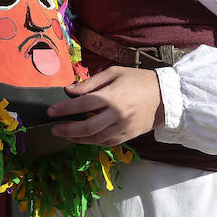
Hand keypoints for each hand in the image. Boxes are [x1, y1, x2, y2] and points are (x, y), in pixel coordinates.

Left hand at [45, 66, 162, 145]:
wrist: (166, 96)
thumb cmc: (138, 80)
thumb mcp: (114, 73)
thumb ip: (91, 83)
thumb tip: (69, 91)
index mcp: (111, 96)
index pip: (81, 105)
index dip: (63, 109)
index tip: (50, 112)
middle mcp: (116, 114)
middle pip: (86, 127)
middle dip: (67, 130)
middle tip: (54, 129)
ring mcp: (123, 127)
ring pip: (95, 138)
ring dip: (78, 138)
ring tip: (66, 135)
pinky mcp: (129, 136)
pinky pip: (107, 142)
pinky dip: (93, 142)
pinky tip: (85, 138)